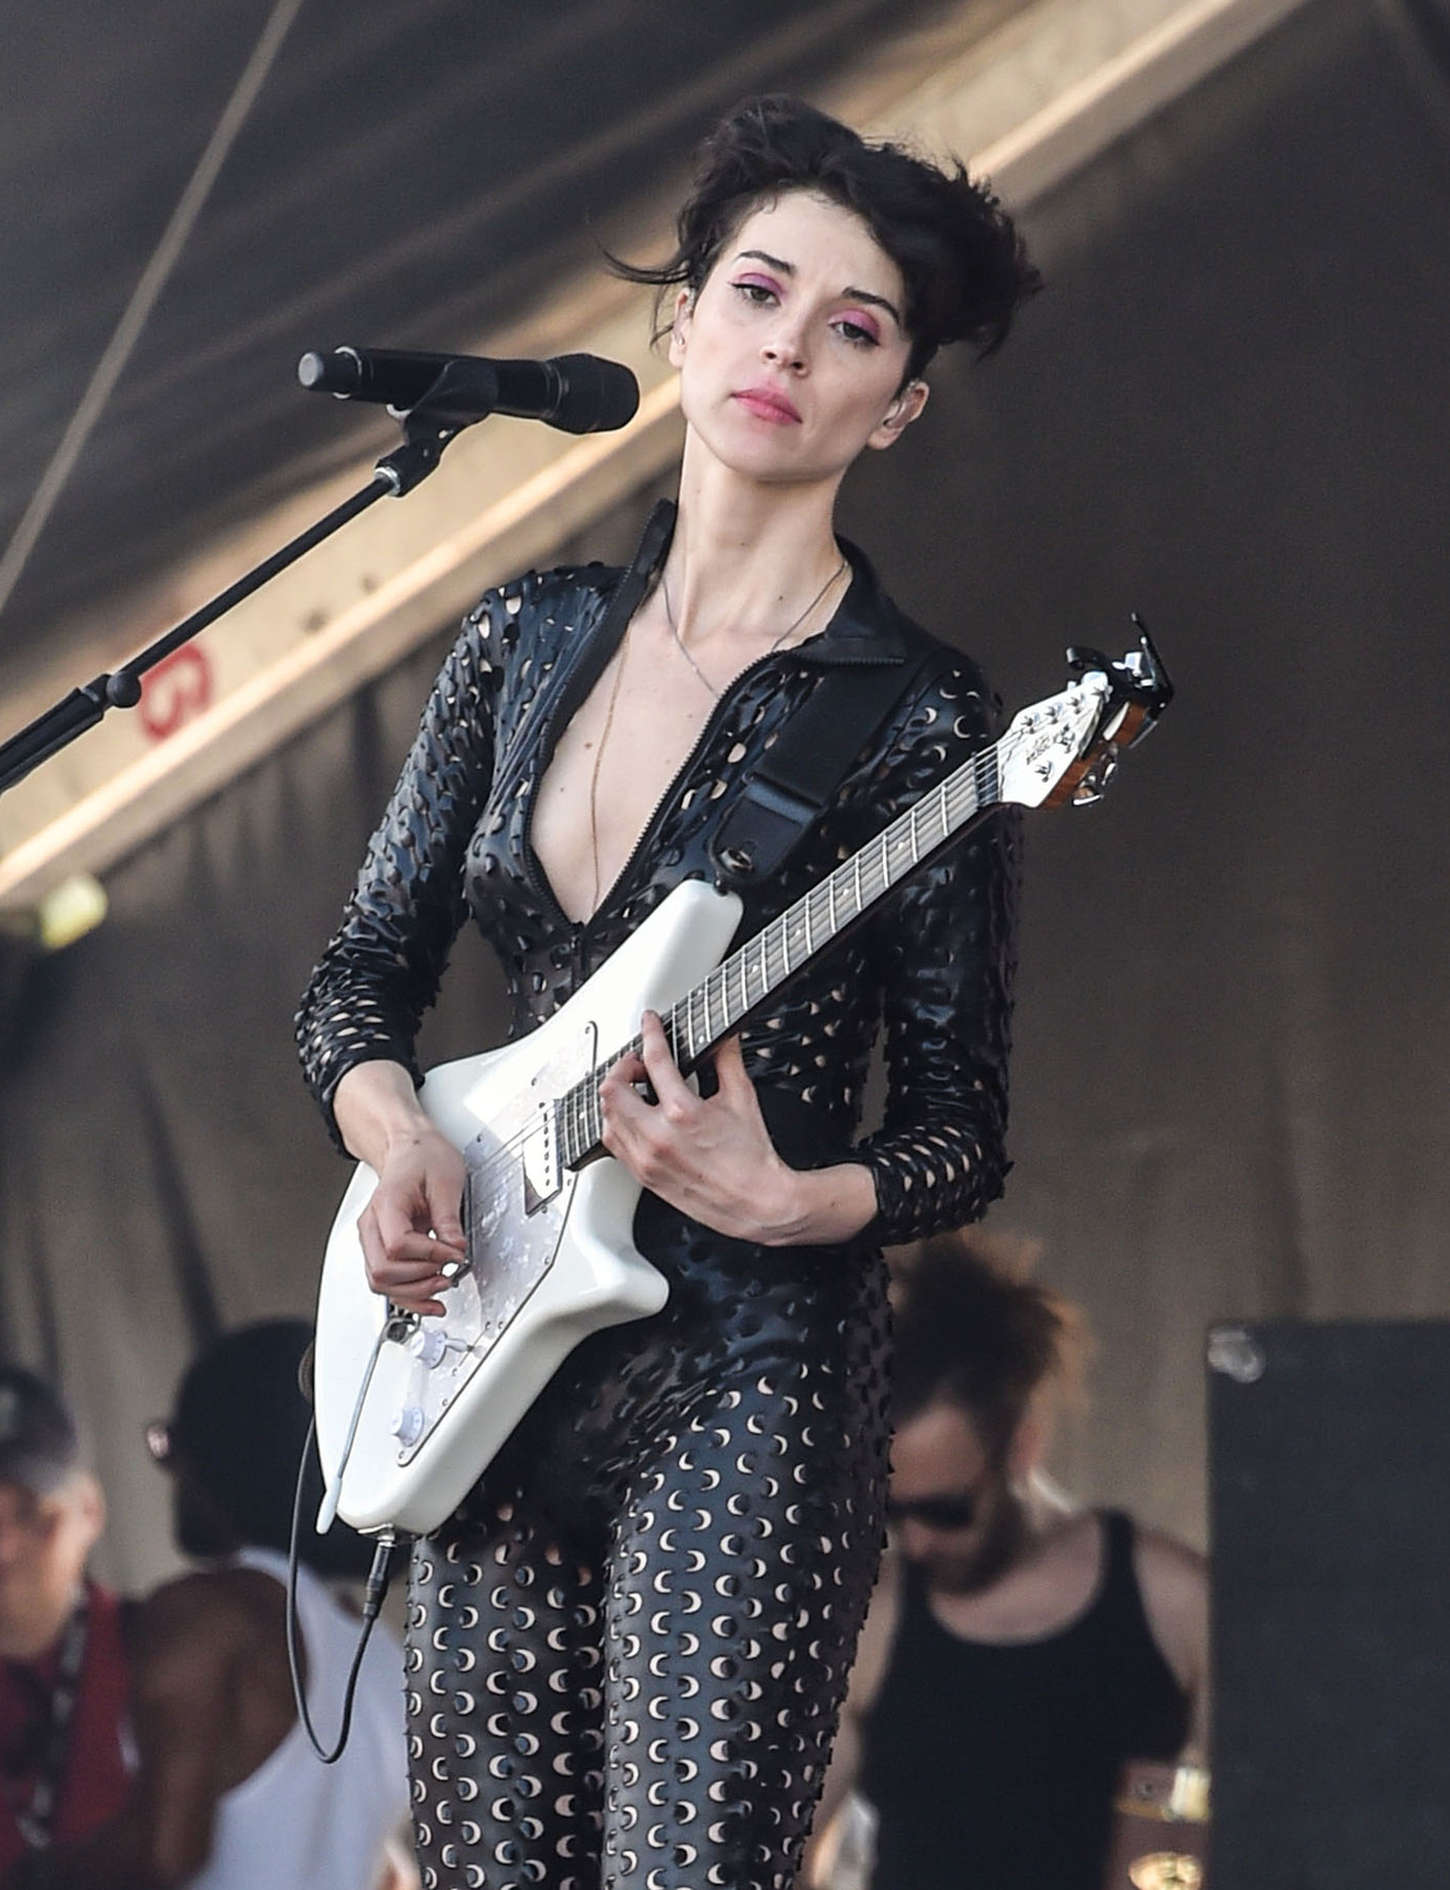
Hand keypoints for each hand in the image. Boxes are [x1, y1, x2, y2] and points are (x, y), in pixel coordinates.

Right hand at [356, 1124, 467, 1315]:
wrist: (410, 1149)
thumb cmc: (424, 1158)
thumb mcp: (446, 1181)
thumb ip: (449, 1218)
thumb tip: (455, 1248)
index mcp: (387, 1204)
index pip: (399, 1244)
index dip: (430, 1255)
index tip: (455, 1254)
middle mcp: (372, 1225)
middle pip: (383, 1270)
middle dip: (419, 1279)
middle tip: (449, 1274)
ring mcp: (372, 1239)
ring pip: (379, 1282)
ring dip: (412, 1293)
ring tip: (442, 1286)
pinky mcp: (380, 1248)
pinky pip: (386, 1282)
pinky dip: (406, 1296)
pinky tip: (428, 1301)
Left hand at [598, 1012, 801, 1241]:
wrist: (755, 1202)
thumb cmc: (751, 1158)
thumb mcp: (742, 1098)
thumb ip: (728, 1060)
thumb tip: (724, 1038)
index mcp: (682, 1113)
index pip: (654, 1059)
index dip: (650, 1032)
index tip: (650, 1023)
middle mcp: (658, 1137)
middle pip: (613, 1089)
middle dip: (623, 1067)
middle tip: (639, 1063)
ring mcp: (647, 1159)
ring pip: (607, 1117)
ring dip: (616, 1096)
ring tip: (634, 1090)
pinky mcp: (643, 1175)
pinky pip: (613, 1144)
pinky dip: (616, 1124)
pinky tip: (632, 1118)